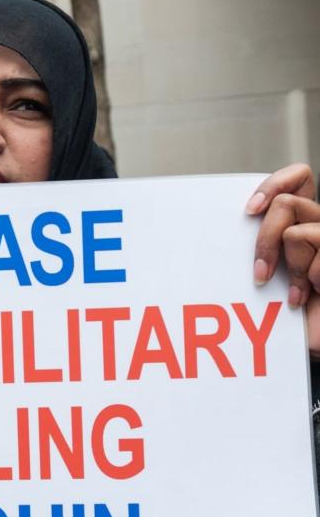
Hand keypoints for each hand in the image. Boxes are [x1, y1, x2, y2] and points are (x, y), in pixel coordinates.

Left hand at [247, 164, 319, 353]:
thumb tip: (208, 228)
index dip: (276, 183)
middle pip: (288, 203)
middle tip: (260, 273)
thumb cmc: (279, 313)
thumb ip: (253, 245)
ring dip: (290, 268)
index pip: (299, 178)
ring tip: (295, 293)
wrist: (307, 339)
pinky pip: (316, 258)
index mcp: (302, 221)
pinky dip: (306, 281)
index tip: (249, 210)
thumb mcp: (262, 272)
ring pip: (299, 232)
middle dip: (266, 239)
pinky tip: (308, 298)